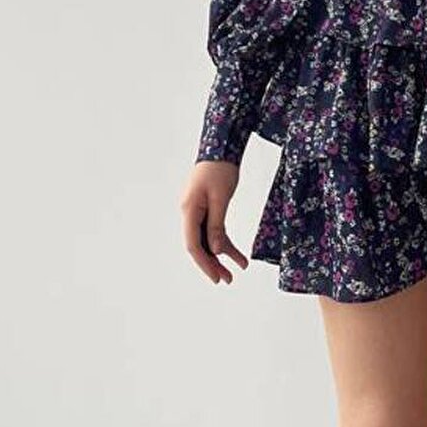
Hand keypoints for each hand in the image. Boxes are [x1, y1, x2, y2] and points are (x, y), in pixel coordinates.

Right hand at [181, 158, 250, 285]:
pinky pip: (214, 230)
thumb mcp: (221, 198)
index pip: (193, 245)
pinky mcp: (207, 208)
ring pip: (207, 240)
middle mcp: (190, 213)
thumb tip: (217, 250)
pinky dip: (225, 242)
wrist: (221, 146)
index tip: (217, 277)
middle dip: (213, 264)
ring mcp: (197, 211)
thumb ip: (216, 225)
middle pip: (199, 245)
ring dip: (221, 255)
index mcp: (189, 210)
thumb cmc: (220, 168)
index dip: (205, 264)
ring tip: (237, 268)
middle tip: (227, 279)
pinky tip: (236, 253)